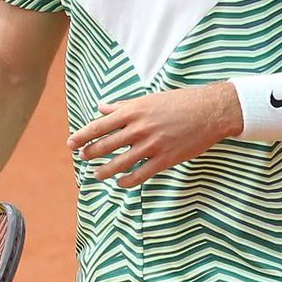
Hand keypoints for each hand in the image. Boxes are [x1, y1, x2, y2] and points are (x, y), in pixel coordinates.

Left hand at [67, 83, 242, 187]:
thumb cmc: (180, 102)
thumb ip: (124, 105)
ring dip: (104, 171)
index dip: (82, 136)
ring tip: (97, 174)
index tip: (71, 144)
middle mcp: (139, 128)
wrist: (210, 111)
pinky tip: (120, 182)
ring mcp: (151, 146)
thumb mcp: (149, 99)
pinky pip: (139, 175)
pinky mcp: (164, 160)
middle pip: (105, 146)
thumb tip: (102, 108)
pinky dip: (126, 181)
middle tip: (83, 158)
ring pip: (118, 164)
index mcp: (133, 111)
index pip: (99, 126)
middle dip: (90, 154)